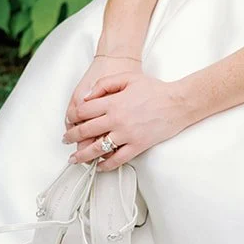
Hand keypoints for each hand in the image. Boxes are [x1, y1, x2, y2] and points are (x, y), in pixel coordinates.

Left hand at [62, 70, 194, 169]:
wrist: (177, 102)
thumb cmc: (154, 89)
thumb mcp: (128, 78)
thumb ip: (105, 84)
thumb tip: (86, 96)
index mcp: (113, 103)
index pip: (83, 112)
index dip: (72, 117)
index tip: (69, 121)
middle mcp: (117, 120)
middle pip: (86, 131)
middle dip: (72, 137)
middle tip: (66, 140)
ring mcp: (126, 135)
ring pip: (98, 149)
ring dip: (82, 155)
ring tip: (74, 159)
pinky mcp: (137, 146)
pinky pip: (117, 159)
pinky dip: (106, 165)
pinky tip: (99, 166)